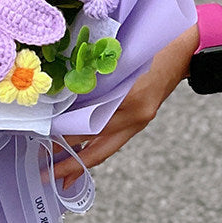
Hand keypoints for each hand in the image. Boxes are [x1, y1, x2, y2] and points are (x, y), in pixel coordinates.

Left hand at [54, 23, 198, 188]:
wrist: (180, 51)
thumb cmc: (146, 48)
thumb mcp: (115, 59)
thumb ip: (90, 76)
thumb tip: (59, 93)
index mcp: (128, 99)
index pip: (89, 126)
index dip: (65, 136)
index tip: (42, 142)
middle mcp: (135, 116)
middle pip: (98, 148)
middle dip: (72, 163)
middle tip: (45, 172)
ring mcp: (139, 120)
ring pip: (106, 149)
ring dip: (82, 162)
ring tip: (61, 175)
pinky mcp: (140, 120)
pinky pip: (114, 141)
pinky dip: (95, 150)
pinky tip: (81, 156)